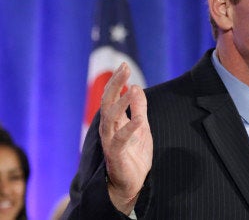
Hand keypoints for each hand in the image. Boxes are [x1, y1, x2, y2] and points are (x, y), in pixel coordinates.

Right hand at [99, 63, 152, 213]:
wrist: (132, 182)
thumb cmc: (134, 154)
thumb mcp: (141, 127)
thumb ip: (138, 108)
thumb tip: (136, 86)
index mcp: (114, 121)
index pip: (112, 97)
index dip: (117, 81)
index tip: (124, 66)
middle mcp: (108, 128)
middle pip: (108, 102)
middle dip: (115, 85)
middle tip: (124, 69)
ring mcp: (110, 141)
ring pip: (110, 118)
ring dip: (121, 103)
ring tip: (130, 89)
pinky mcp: (116, 154)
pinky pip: (120, 140)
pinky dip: (129, 129)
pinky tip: (139, 120)